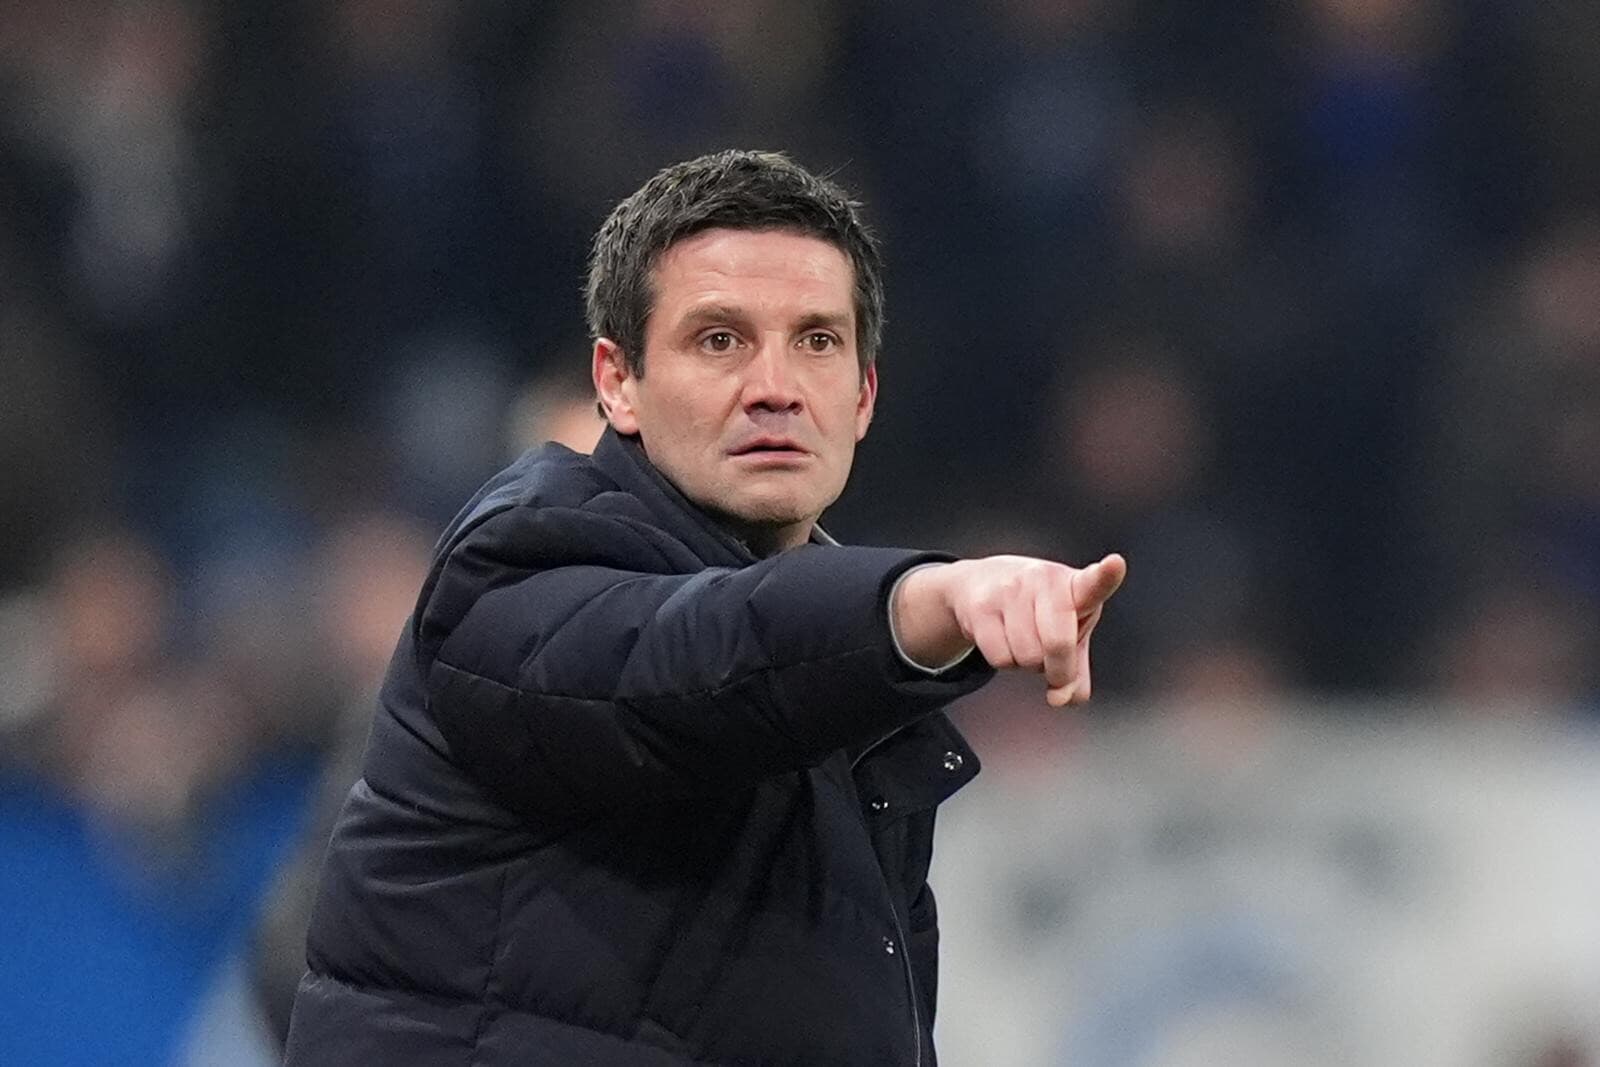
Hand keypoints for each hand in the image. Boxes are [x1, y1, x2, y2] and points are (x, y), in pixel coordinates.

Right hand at [893, 553, 1126, 705]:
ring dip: (1028, 663)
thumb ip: (1077, 672)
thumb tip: (1063, 698)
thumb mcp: (1068, 631)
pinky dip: (1006, 662)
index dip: (1106, 575)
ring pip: (1027, 657)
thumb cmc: (1038, 609)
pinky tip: (1005, 641)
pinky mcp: (981, 606)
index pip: (1093, 582)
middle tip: (1054, 670)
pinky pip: (1001, 658)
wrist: (980, 582)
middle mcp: (1043, 580)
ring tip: (1025, 642)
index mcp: (1075, 585)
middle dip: (1058, 671)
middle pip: (1057, 645)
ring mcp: (1009, 590)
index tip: (1115, 564)